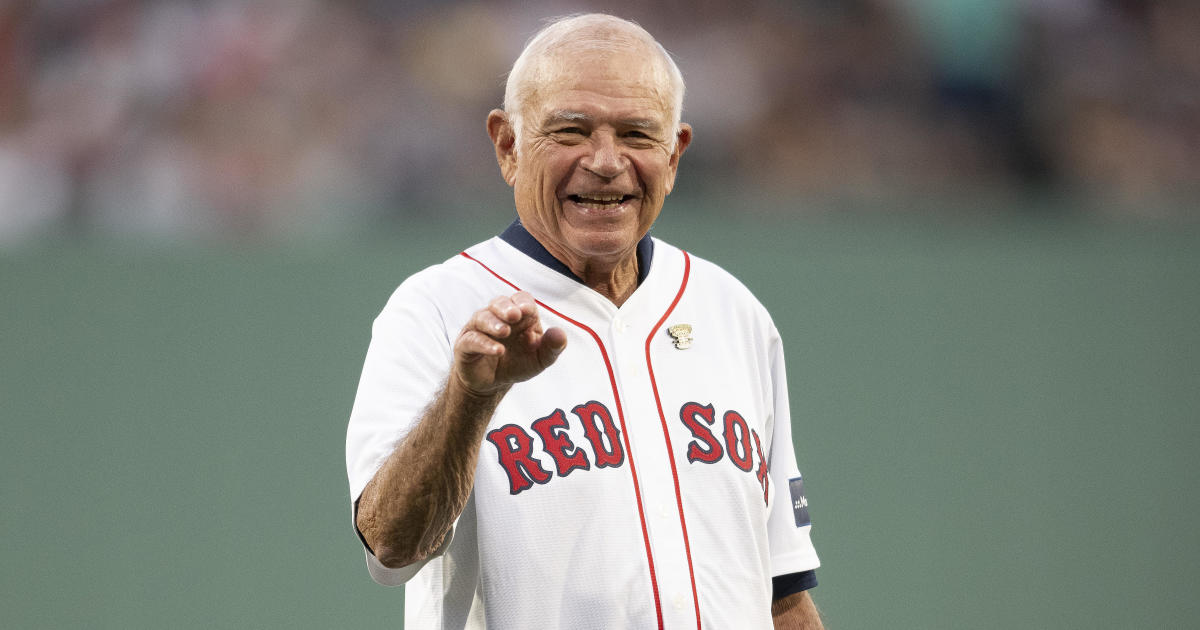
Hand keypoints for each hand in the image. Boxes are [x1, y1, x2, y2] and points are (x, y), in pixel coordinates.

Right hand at [452, 292, 566, 396]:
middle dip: (506, 307)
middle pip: (499, 303)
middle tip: (514, 315)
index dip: (523, 303)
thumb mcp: (540, 359)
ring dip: (493, 323)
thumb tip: (560, 333)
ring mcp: (479, 329)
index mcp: (519, 316)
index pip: (520, 299)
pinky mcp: (465, 344)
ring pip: (482, 317)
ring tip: (504, 331)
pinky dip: (485, 343)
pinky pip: (472, 340)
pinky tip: (497, 350)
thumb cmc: (518, 363)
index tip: (527, 311)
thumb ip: (552, 347)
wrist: (493, 383)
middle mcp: (497, 317)